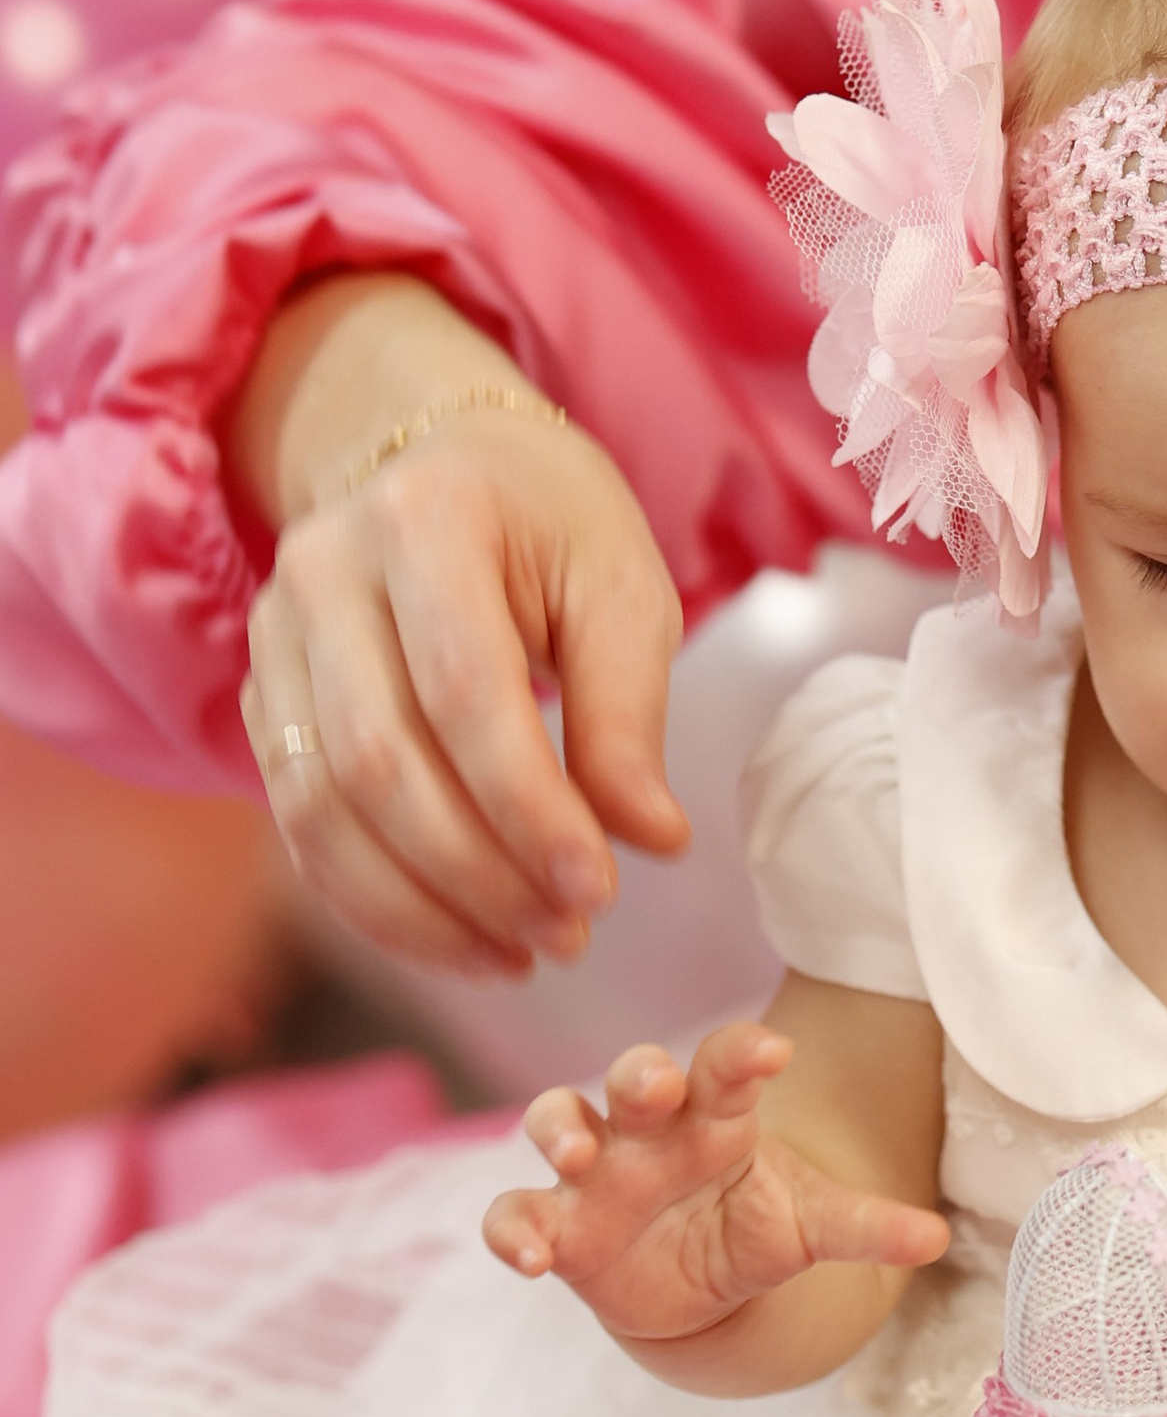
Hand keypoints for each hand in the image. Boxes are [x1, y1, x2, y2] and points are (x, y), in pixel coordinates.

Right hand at [234, 275, 689, 976]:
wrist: (444, 460)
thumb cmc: (550, 523)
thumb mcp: (620, 586)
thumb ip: (628, 714)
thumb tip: (652, 841)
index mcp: (427, 518)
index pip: (464, 691)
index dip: (527, 806)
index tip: (598, 889)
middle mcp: (323, 572)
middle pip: (378, 760)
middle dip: (476, 871)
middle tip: (569, 935)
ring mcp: (274, 636)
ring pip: (321, 806)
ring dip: (421, 906)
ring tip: (521, 955)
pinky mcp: (265, 697)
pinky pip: (300, 822)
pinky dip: (376, 899)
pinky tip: (457, 938)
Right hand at [482, 1020, 946, 1344]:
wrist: (700, 1291)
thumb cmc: (754, 1229)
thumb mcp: (811, 1228)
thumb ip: (864, 1228)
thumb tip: (935, 1239)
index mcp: (717, 1115)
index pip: (726, 1066)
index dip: (743, 1053)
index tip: (773, 1051)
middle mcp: (649, 1131)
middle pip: (633, 1076)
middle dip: (640, 1072)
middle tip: (655, 1084)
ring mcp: (596, 1175)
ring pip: (559, 1123)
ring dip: (561, 1129)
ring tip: (578, 1155)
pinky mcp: (559, 1227)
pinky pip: (515, 1214)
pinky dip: (512, 1231)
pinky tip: (529, 1258)